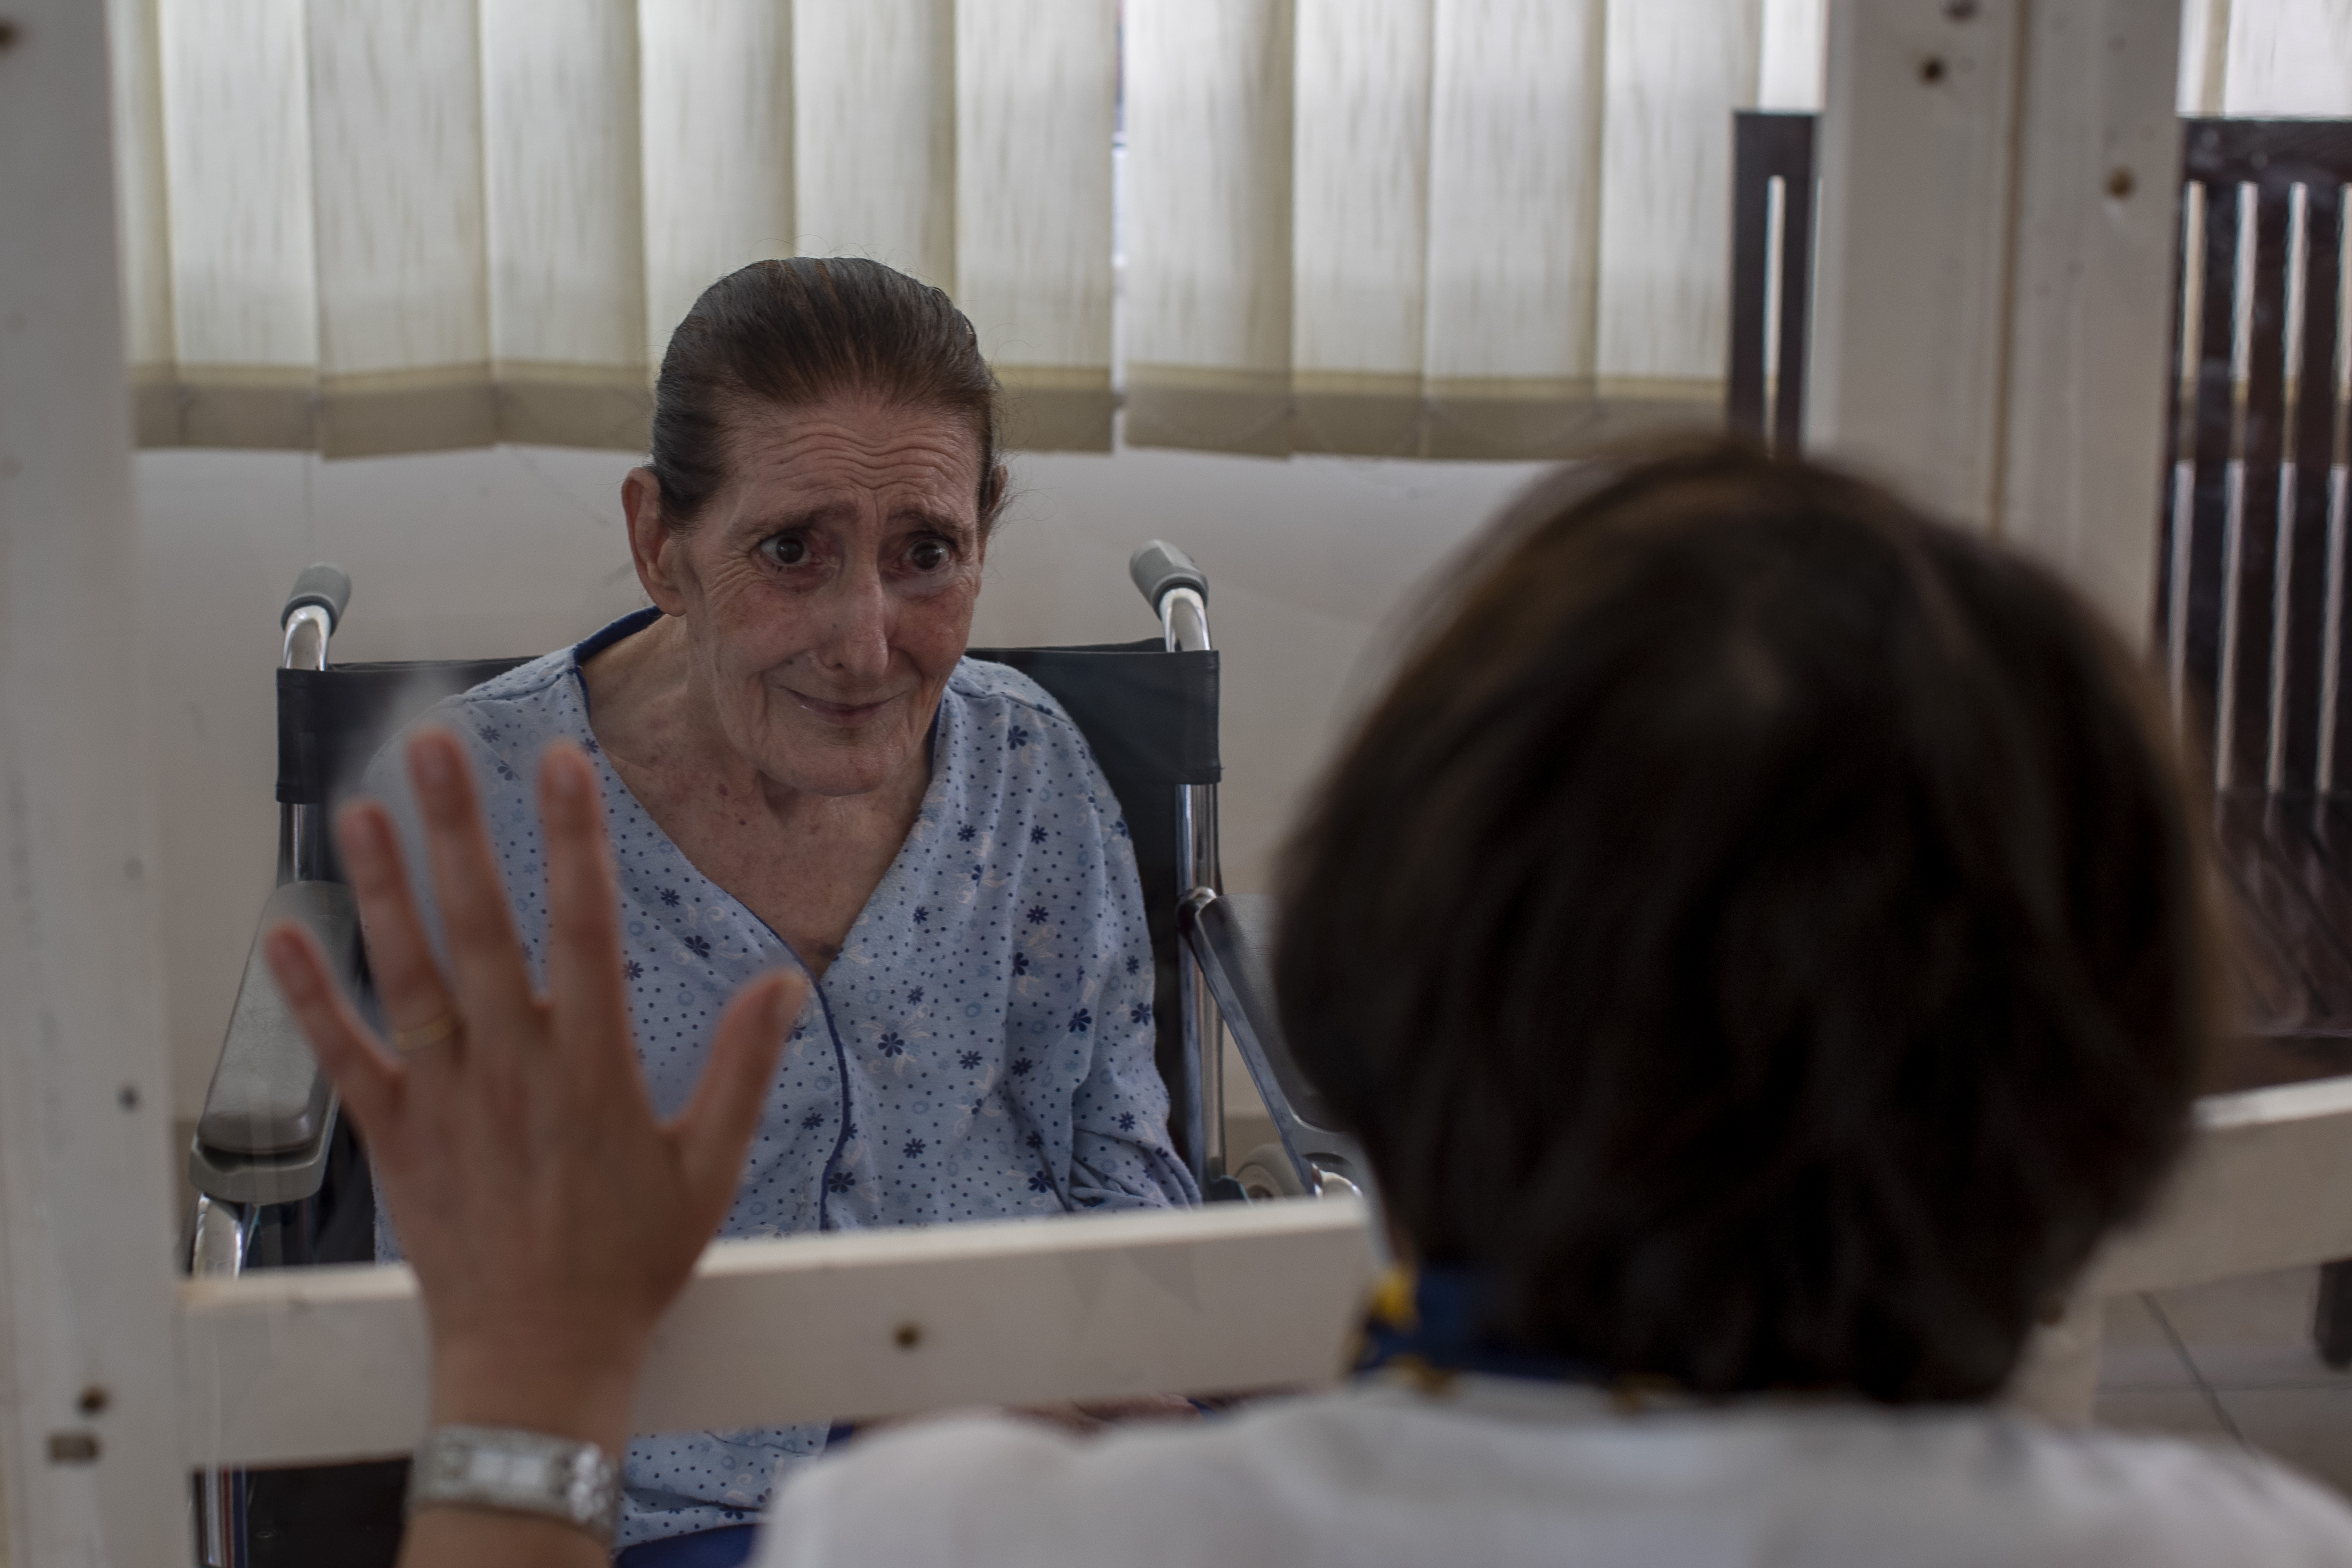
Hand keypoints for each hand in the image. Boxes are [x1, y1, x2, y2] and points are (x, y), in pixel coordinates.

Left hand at [265, 730, 805, 1450]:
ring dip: (385, 889)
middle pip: (484, 926)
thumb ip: (743, 1070)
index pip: (584, 926)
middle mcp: (513, 1070)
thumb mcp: (709, 1172)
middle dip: (461, 828)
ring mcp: (446, 1102)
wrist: (541, 1363)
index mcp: (592, 1070)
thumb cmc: (629, 1267)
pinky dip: (311, 998)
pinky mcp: (395, 1139)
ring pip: (410, 975)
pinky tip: (284, 934)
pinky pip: (345, 1057)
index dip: (575, 838)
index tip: (562, 763)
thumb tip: (783, 985)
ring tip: (362, 809)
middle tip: (436, 746)